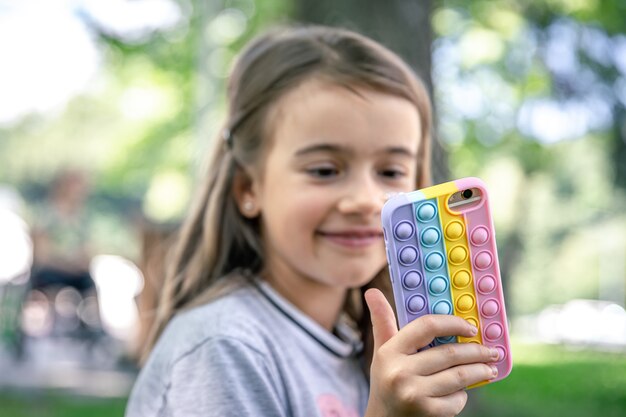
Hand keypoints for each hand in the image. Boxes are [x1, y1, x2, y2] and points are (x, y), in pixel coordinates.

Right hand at [363, 289, 498, 416]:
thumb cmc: (386, 383)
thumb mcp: (381, 352)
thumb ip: (382, 321)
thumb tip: (372, 291)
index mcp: (390, 351)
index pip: (426, 326)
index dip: (453, 322)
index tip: (470, 327)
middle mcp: (399, 371)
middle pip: (449, 353)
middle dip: (476, 351)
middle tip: (491, 351)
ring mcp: (413, 393)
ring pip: (458, 377)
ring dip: (479, 371)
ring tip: (489, 369)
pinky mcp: (427, 412)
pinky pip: (457, 399)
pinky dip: (463, 395)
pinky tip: (464, 392)